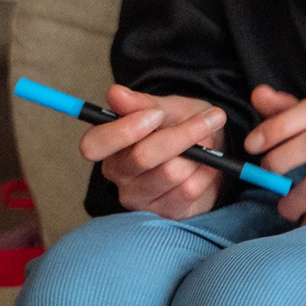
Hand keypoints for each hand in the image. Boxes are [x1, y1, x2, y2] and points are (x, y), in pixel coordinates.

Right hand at [87, 84, 227, 220]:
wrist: (211, 153)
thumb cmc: (180, 126)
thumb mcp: (168, 108)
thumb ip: (143, 103)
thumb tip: (115, 94)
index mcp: (109, 145)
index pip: (94, 145)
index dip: (123, 131)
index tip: (157, 114)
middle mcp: (117, 173)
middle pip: (142, 157)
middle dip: (182, 135)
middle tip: (212, 118)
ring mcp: (138, 197)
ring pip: (171, 173)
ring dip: (199, 155)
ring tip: (208, 145)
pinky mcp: (163, 212)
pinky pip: (188, 191)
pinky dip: (206, 173)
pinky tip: (208, 166)